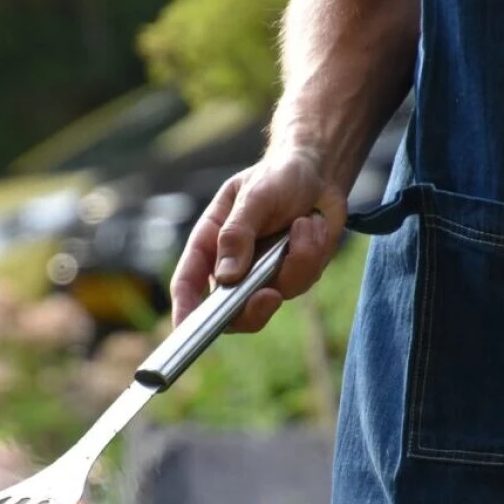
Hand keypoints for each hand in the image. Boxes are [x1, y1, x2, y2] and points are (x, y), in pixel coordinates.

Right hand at [170, 147, 346, 331]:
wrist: (319, 173)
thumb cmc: (277, 176)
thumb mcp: (254, 196)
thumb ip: (238, 234)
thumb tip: (227, 276)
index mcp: (210, 243)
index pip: (188, 283)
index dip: (184, 310)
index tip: (186, 330)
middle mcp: (232, 265)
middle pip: (230, 311)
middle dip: (251, 309)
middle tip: (269, 296)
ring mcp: (263, 275)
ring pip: (274, 296)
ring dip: (296, 260)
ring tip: (304, 223)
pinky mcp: (293, 276)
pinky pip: (302, 281)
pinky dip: (312, 253)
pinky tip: (313, 226)